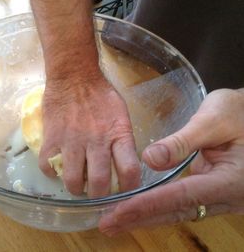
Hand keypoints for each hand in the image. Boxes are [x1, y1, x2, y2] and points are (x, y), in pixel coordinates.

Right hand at [39, 70, 140, 197]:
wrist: (74, 76)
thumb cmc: (100, 94)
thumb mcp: (121, 114)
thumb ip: (123, 139)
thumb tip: (122, 163)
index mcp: (118, 134)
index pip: (129, 170)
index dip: (129, 188)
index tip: (124, 192)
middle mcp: (96, 141)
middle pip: (100, 183)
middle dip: (99, 195)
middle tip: (96, 192)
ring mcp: (71, 141)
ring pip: (73, 181)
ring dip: (76, 188)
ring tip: (76, 184)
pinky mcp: (51, 138)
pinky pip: (48, 167)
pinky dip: (53, 173)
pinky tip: (58, 167)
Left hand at [99, 88, 243, 234]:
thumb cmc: (240, 113)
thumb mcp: (214, 119)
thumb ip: (183, 141)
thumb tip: (150, 160)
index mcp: (230, 180)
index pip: (181, 196)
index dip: (148, 204)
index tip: (119, 211)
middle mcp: (225, 196)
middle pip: (177, 211)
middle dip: (140, 218)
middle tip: (107, 224)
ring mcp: (218, 198)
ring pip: (178, 212)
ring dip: (145, 217)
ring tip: (115, 222)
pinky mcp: (210, 193)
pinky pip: (181, 204)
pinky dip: (157, 208)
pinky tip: (137, 210)